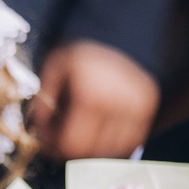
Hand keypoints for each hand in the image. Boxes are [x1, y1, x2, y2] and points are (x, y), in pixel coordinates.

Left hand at [34, 39, 160, 160]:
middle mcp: (117, 106)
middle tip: (60, 138)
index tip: (47, 142)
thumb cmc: (87, 54)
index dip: (55, 147)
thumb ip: (45, 99)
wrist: (121, 36)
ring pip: (111, 150)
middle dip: (71, 149)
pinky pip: (130, 142)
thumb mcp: (55, 67)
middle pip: (91, 152)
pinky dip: (113, 142)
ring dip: (93, 148)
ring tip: (82, 130)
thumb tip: (40, 127)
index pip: (72, 143)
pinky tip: (101, 130)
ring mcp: (137, 110)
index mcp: (91, 95)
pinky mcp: (148, 111)